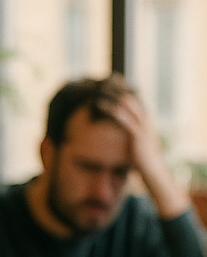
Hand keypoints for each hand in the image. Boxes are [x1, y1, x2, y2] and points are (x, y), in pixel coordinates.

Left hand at [99, 93, 190, 217]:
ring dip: (114, 97)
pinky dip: (112, 111)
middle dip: (121, 90)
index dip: (128, 93)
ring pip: (128, 107)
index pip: (138, 104)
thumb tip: (125, 143)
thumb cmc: (145, 166)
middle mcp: (148, 123)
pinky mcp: (137, 136)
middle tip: (109, 80)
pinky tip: (101, 105)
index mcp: (149, 125)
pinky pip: (123, 120)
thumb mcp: (138, 150)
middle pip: (134, 100)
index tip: (117, 85)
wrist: (155, 175)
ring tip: (101, 89)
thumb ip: (133, 143)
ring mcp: (144, 129)